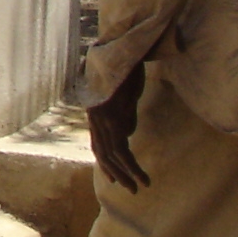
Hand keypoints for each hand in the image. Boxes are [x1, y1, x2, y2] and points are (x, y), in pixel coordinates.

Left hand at [88, 60, 150, 192]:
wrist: (124, 47)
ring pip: (113, 155)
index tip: (112, 178)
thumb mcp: (124, 93)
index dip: (105, 162)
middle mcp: (95, 115)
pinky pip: (122, 148)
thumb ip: (123, 112)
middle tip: (131, 189)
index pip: (97, 143)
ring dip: (127, 174)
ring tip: (140, 187)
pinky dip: (132, 166)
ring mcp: (102, 116)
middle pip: (103, 153)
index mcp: (95, 109)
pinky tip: (142, 176)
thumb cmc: (126, 67)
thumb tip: (129, 133)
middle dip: (116, 173)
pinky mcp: (113, 117)